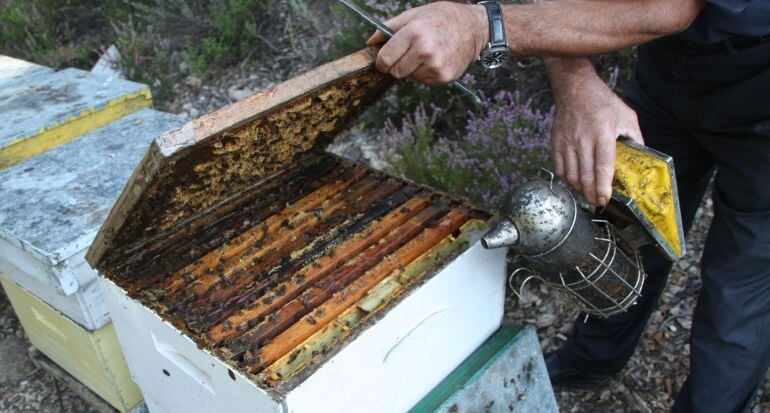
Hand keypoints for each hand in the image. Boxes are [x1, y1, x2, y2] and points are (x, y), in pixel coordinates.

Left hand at [365, 2, 488, 85]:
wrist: (475, 28)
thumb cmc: (442, 18)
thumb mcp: (414, 14)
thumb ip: (388, 28)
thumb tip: (370, 42)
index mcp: (414, 33)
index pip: (385, 58)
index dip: (381, 62)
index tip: (382, 62)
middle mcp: (425, 51)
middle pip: (396, 72)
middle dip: (396, 65)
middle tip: (406, 55)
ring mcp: (436, 66)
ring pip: (410, 77)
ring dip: (413, 68)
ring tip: (426, 53)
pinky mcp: (444, 77)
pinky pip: (424, 80)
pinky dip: (425, 73)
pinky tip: (436, 59)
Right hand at [551, 76, 642, 205]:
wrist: (576, 89)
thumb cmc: (604, 103)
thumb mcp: (627, 117)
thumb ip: (635, 139)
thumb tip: (642, 158)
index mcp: (604, 134)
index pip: (602, 168)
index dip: (603, 187)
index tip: (606, 199)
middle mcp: (584, 140)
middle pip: (585, 176)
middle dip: (592, 194)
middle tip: (598, 202)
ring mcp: (568, 142)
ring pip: (571, 176)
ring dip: (580, 189)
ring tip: (588, 194)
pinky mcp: (557, 142)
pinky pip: (560, 168)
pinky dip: (567, 179)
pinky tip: (575, 182)